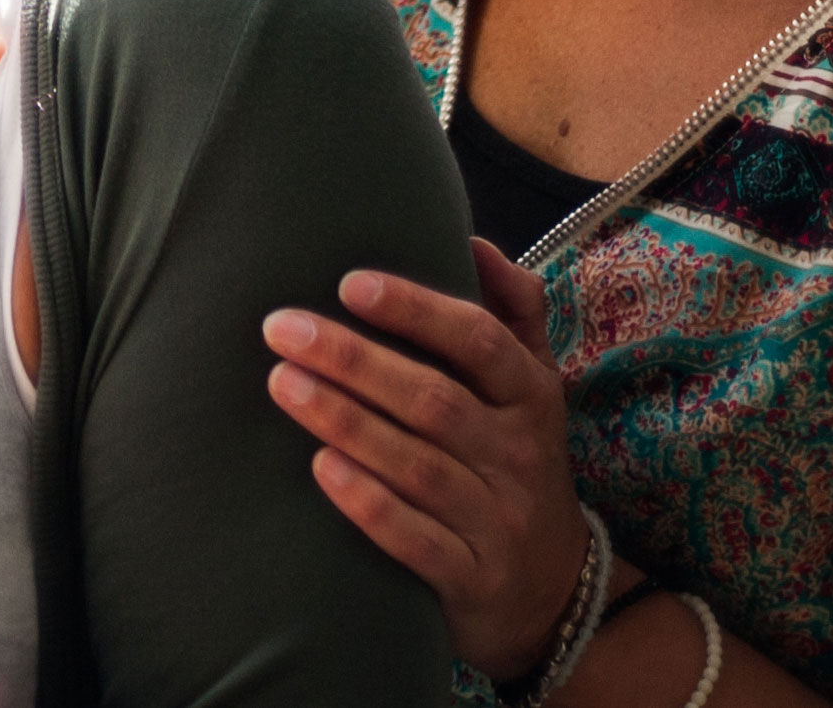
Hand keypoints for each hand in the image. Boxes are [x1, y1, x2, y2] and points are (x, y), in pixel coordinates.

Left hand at [262, 238, 591, 677]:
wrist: (551, 590)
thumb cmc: (516, 458)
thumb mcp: (533, 386)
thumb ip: (512, 312)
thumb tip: (473, 241)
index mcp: (529, 396)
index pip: (479, 342)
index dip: (416, 310)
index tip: (347, 283)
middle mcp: (517, 454)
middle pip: (434, 400)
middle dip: (354, 361)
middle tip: (281, 329)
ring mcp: (495, 519)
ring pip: (418, 467)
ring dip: (347, 423)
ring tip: (283, 384)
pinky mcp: (470, 578)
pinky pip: (417, 540)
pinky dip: (369, 505)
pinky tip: (321, 469)